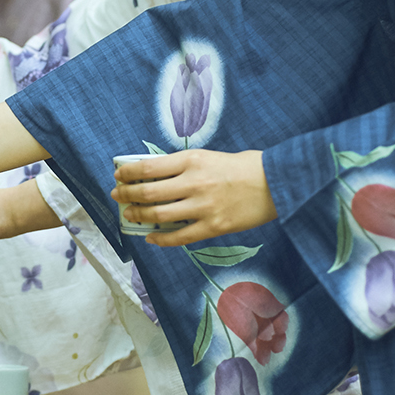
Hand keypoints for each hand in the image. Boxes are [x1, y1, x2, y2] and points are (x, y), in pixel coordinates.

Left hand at [112, 149, 274, 245]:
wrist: (276, 182)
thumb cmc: (243, 166)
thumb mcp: (208, 156)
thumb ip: (183, 167)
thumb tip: (154, 177)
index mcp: (192, 160)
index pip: (149, 167)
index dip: (128, 173)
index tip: (118, 176)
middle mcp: (194, 183)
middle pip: (148, 192)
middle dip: (127, 195)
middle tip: (118, 196)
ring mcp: (203, 207)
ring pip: (159, 215)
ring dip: (139, 216)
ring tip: (130, 215)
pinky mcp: (214, 227)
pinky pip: (180, 237)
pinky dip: (161, 239)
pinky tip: (151, 238)